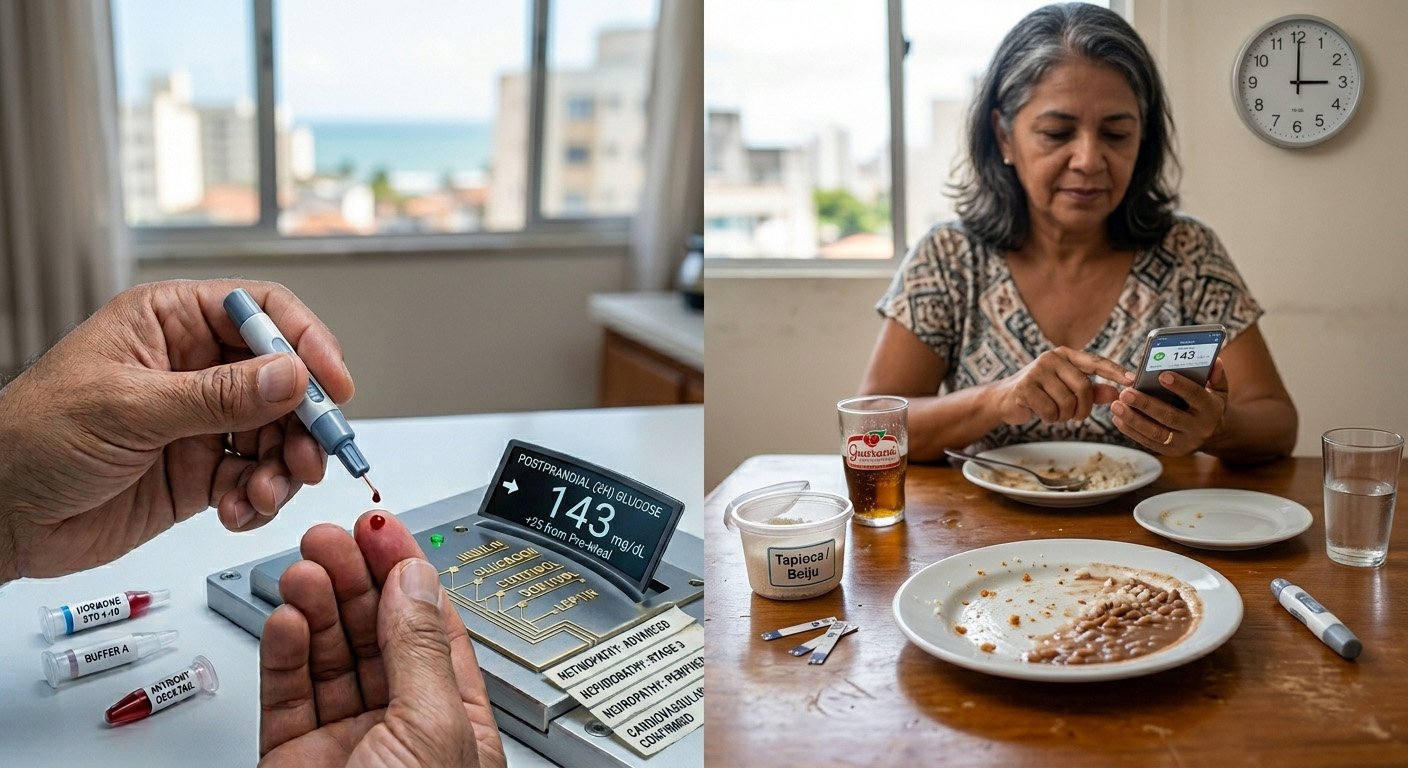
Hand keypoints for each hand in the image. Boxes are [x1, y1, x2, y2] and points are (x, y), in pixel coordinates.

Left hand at [0, 279, 350, 581]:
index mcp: (168, 323)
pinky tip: (237, 512)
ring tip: (266, 493)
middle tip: (312, 456)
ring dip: (283, 468)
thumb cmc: (30, 440)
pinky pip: (255, 480)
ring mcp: (199, 423)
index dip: (304, 342)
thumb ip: (216, 395)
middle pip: (282, 380)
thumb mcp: (128, 408)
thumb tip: (291, 375)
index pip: (259, 312)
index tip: (331, 383)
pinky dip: (258, 500)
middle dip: (303, 421)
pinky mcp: (199, 474)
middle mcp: (191, 368)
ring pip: (277, 435)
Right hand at [259, 512, 505, 767]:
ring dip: (316, 607)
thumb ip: (419, 651)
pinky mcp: (293, 758)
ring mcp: (346, 742)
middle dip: (353, 580)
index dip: (406, 573)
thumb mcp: (432, 726)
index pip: (434, 629)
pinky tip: (285, 616)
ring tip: (305, 569)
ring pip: (328, 658)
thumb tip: (415, 582)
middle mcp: (402, 729)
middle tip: (332, 538)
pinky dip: (282, 652)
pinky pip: (286, 694)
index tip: (382, 530)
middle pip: (376, 635)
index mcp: (457, 723)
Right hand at [991, 347, 1132, 424]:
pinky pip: (1051, 411)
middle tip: (1076, 417)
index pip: (1096, 362)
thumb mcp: (1067, 389)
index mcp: (1065, 355)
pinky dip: (1050, 419)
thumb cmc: (1040, 393)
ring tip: (1055, 414)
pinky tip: (1042, 413)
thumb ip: (1093, 391)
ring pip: (1067, 402)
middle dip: (1083, 409)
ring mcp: (1037, 371)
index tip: (1131, 381)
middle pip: (1083, 388)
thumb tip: (1118, 393)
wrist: (1004, 399)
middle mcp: (1051, 358)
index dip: (1115, 371)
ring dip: (1064, 416)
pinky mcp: (1025, 387)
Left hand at [1111, 358, 1228, 455]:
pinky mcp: (1171, 452)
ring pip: (1156, 433)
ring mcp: (1184, 443)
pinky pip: (1148, 442)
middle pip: (1170, 417)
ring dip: (1133, 419)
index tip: (1162, 375)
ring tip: (1116, 405)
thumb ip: (1216, 376)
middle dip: (1146, 404)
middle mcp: (1199, 428)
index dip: (1180, 386)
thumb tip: (1214, 361)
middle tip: (1126, 392)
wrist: (1213, 433)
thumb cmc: (1209, 403)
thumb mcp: (1219, 390)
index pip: (1196, 396)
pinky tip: (1118, 418)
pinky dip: (1131, 431)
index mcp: (1211, 409)